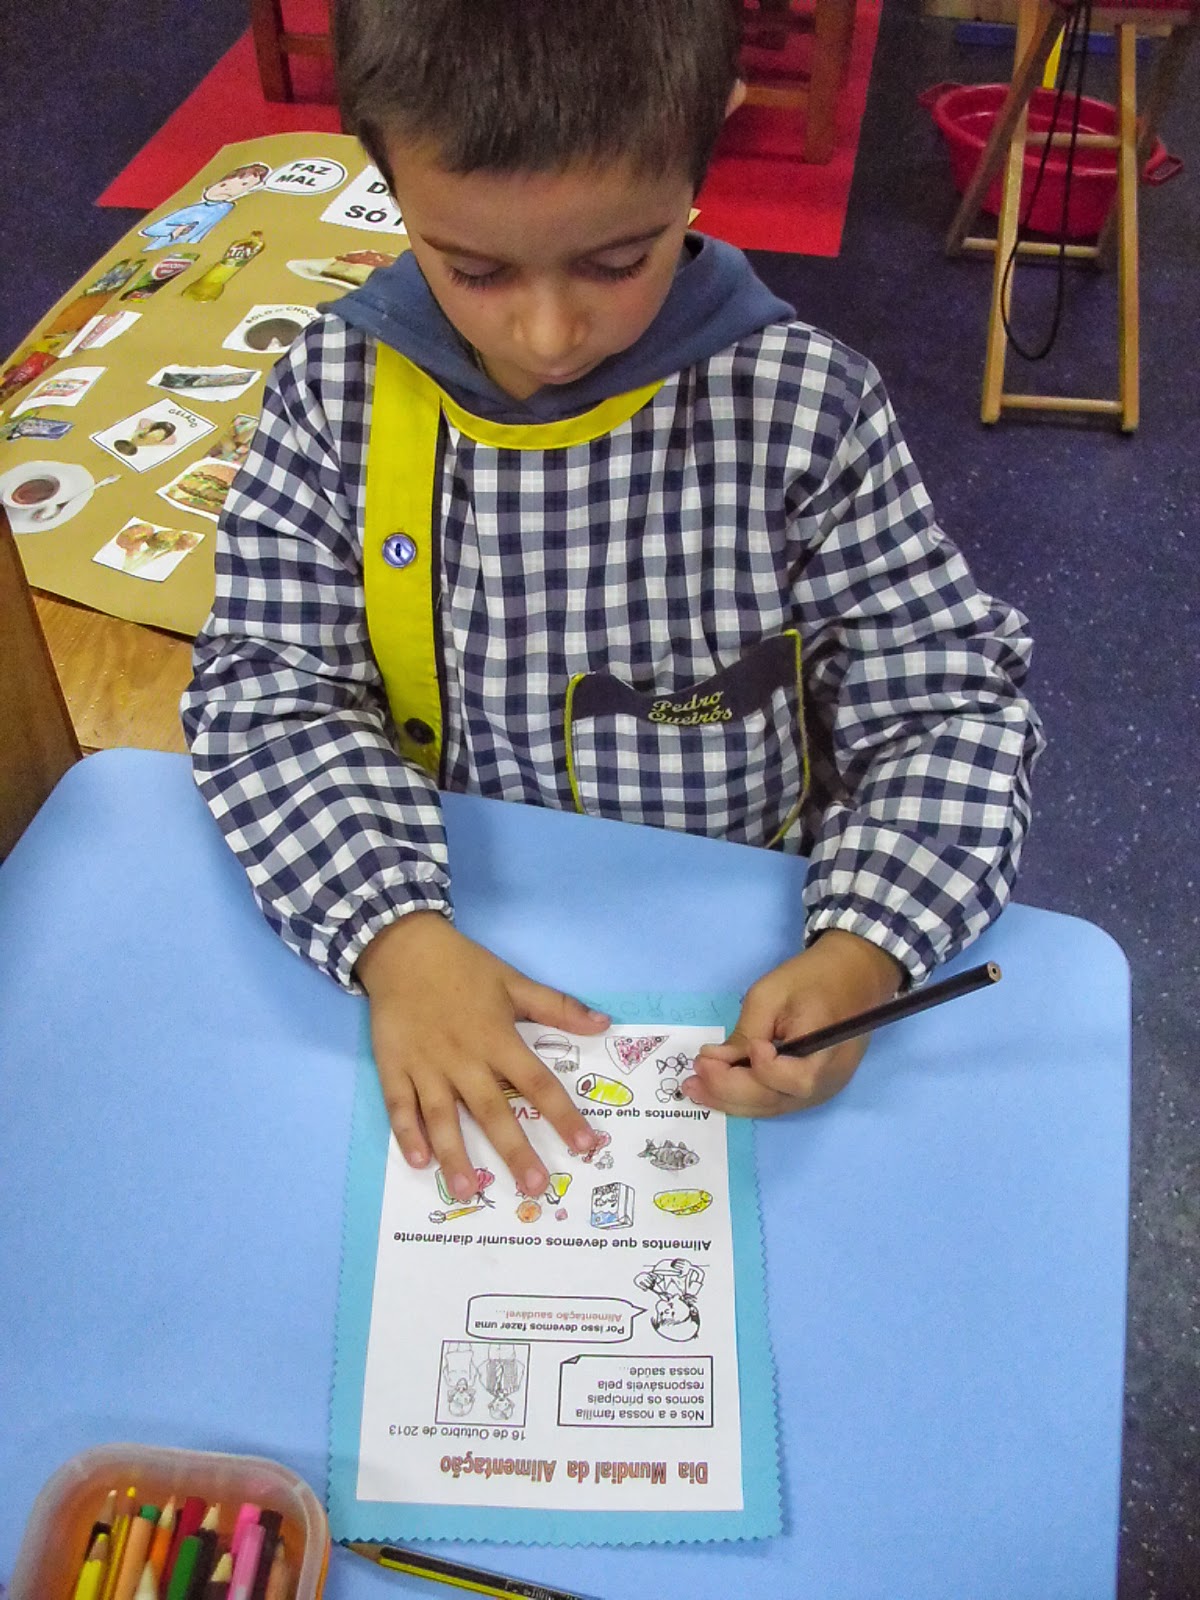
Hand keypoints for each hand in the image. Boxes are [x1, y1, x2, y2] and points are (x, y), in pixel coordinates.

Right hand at [356, 912, 608, 1196]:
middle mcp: (464, 1059)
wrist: (403, 948)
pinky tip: (419, 1162)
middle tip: (534, 1188)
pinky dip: (407, 1134)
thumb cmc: (463, 967)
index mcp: (497, 1038)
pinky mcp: (393, 1067)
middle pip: (492, 1110)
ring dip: (456, 1155)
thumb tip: (604, 1024)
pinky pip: (400, 1106)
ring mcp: (426, 1066)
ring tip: (469, 1191)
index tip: (586, 1147)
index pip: (537, 1083)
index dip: (563, 1116)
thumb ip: (558, 1007)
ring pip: (443, 1117)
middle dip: (514, 1150)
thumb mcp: (514, 981)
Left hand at [683, 931, 902, 1116]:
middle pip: (775, 1100)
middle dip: (730, 1090)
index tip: (745, 1045)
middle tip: (694, 1073)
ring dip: (730, 1100)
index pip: (794, 1079)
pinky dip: (745, 1098)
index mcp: (828, 1052)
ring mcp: (821, 1089)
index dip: (764, 1068)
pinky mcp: (811, 1089)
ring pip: (771, 1107)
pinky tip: (717, 1090)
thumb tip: (715, 1060)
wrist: (851, 976)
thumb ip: (746, 1030)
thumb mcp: (772, 993)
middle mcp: (828, 1081)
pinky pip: (775, 1101)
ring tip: (694, 1088)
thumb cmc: (812, 977)